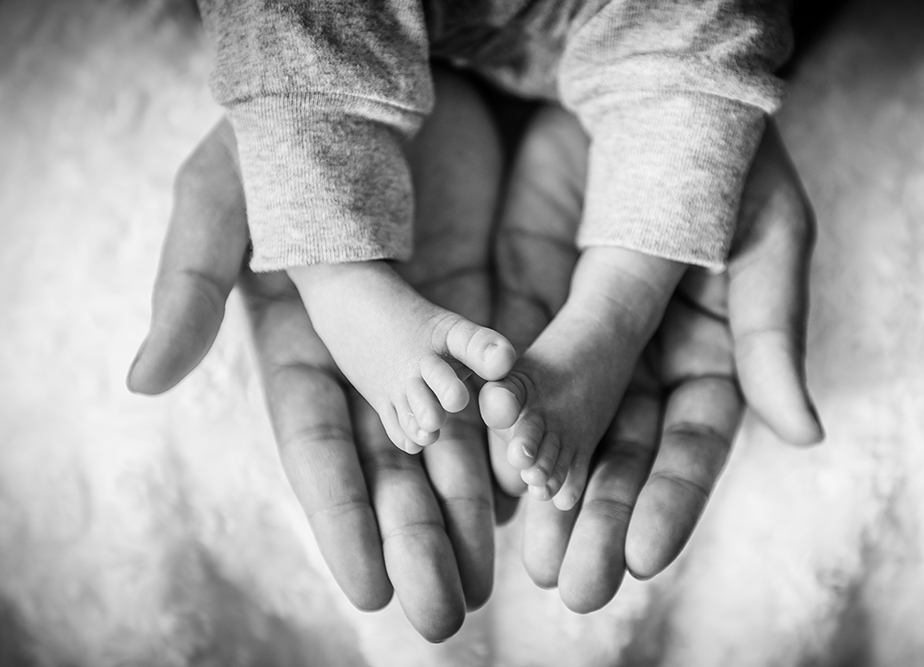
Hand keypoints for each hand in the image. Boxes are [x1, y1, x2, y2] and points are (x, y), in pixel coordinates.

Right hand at [127, 70, 503, 640]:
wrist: (376, 78)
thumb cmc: (281, 132)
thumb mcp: (222, 197)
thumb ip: (189, 284)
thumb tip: (143, 382)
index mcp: (299, 342)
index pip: (318, 445)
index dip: (341, 515)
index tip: (370, 585)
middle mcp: (364, 355)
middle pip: (391, 460)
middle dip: (415, 536)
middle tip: (443, 613)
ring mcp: (429, 336)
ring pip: (455, 437)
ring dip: (475, 508)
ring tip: (497, 578)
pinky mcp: (486, 309)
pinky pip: (506, 384)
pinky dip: (520, 437)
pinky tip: (540, 491)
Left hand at [491, 106, 820, 611]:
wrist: (638, 85)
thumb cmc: (721, 157)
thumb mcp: (755, 235)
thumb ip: (767, 329)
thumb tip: (803, 433)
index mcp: (711, 354)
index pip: (693, 443)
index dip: (669, 497)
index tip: (642, 553)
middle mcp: (643, 364)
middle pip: (620, 455)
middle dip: (599, 518)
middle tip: (573, 584)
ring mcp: (579, 343)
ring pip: (558, 432)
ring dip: (542, 493)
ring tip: (525, 554)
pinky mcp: (520, 316)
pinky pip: (505, 381)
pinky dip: (493, 427)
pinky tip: (480, 474)